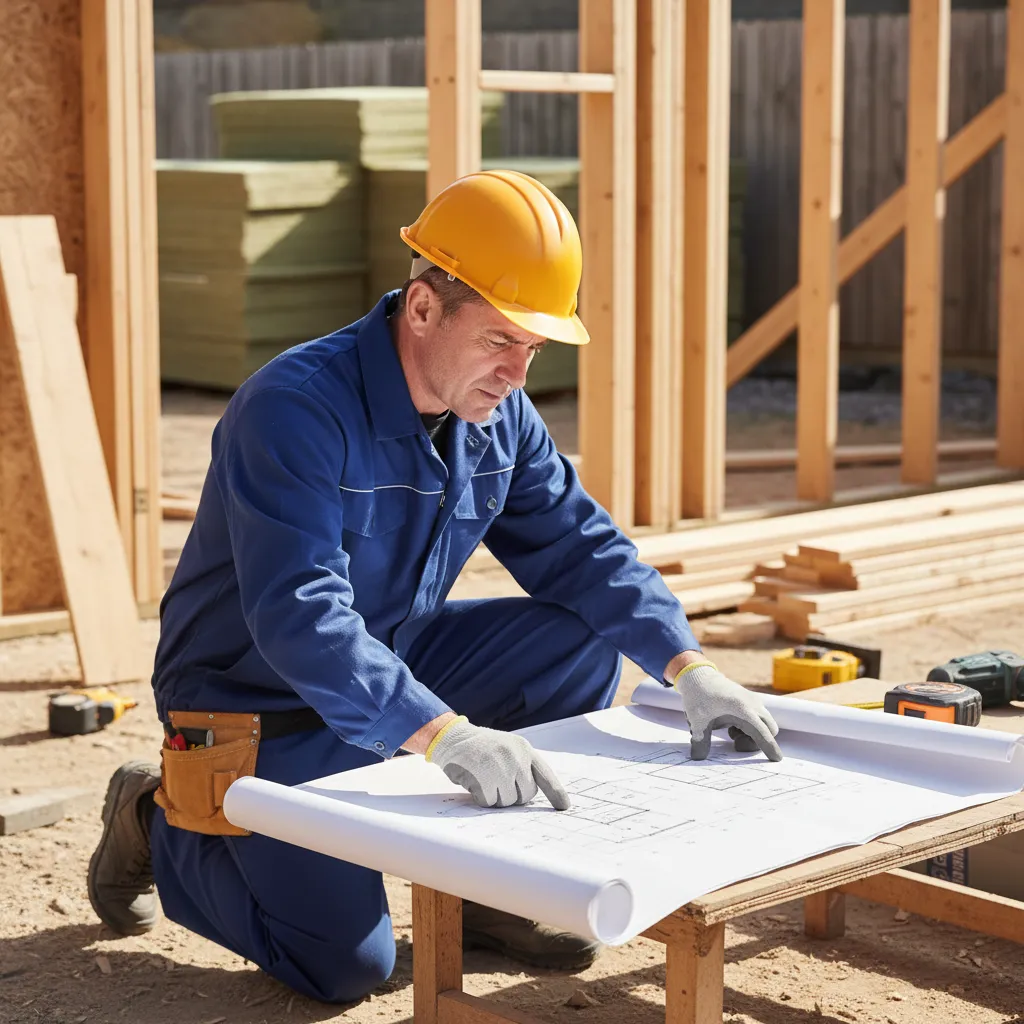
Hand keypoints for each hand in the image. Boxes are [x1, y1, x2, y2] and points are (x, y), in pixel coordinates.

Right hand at [426, 716, 570, 809]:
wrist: (453, 738)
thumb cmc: (481, 748)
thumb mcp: (507, 748)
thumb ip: (522, 765)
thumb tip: (532, 795)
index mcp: (524, 749)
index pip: (545, 775)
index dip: (556, 793)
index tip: (564, 807)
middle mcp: (516, 757)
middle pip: (526, 796)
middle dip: (513, 796)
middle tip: (497, 783)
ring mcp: (500, 767)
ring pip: (507, 802)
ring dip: (495, 797)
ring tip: (484, 778)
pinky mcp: (484, 778)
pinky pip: (489, 802)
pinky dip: (481, 797)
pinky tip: (475, 781)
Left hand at [673, 661, 781, 761]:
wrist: (698, 675)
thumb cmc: (698, 697)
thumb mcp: (697, 721)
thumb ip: (700, 742)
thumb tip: (697, 758)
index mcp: (743, 710)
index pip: (762, 733)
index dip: (770, 747)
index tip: (777, 759)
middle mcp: (753, 704)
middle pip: (769, 729)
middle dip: (758, 742)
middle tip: (736, 744)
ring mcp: (753, 700)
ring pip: (764, 724)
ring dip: (753, 734)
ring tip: (731, 733)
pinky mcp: (750, 699)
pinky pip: (759, 718)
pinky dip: (750, 726)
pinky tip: (731, 725)